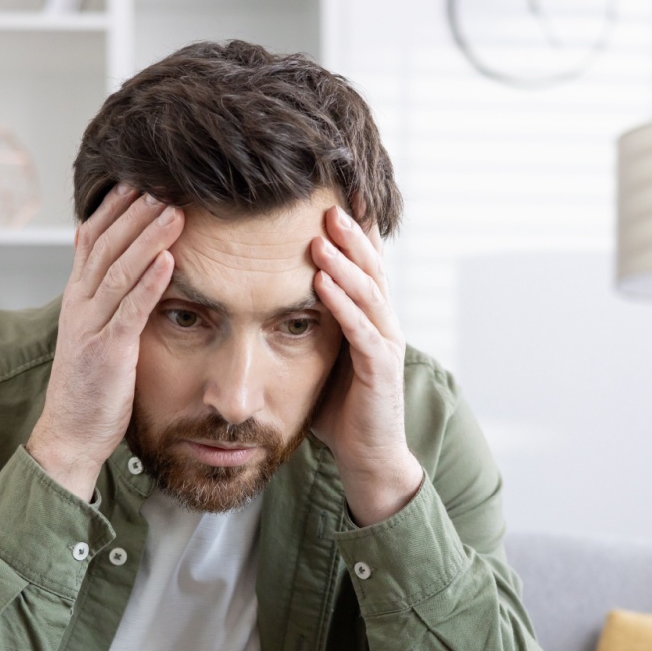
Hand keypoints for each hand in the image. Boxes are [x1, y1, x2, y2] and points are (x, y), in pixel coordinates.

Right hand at [26, 185, 183, 501]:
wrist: (69, 434)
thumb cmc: (90, 387)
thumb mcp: (95, 334)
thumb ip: (109, 302)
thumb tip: (134, 271)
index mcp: (77, 298)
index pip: (91, 239)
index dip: (114, 208)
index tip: (139, 180)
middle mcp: (79, 305)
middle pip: (106, 245)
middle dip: (135, 212)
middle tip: (164, 183)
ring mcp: (90, 327)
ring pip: (119, 271)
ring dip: (148, 238)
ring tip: (174, 211)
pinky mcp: (107, 352)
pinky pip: (130, 310)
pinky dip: (150, 283)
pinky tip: (169, 260)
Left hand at [310, 205, 423, 526]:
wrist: (368, 458)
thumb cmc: (340, 409)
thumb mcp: (320, 357)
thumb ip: (306, 325)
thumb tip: (265, 296)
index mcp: (369, 316)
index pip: (363, 263)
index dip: (352, 229)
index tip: (332, 192)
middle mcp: (383, 323)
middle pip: (370, 266)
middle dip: (350, 231)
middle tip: (326, 198)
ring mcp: (385, 345)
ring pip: (368, 292)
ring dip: (345, 260)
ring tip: (322, 231)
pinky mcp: (380, 371)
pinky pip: (361, 331)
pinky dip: (343, 305)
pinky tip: (323, 284)